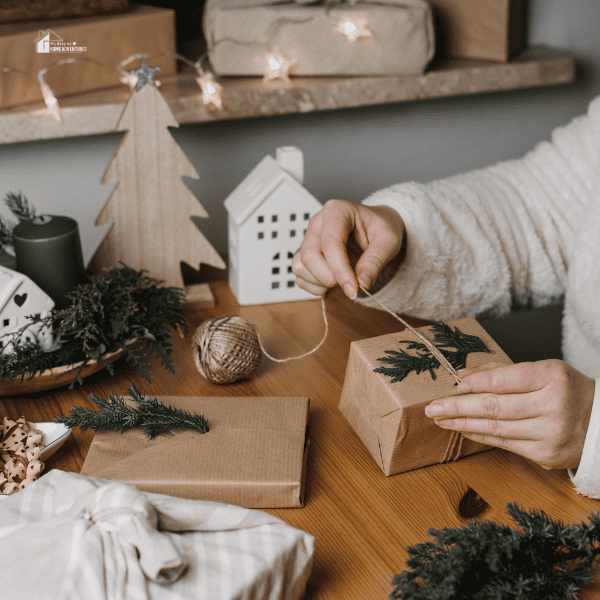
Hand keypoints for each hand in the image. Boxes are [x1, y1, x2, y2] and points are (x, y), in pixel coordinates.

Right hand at [292, 199, 404, 298]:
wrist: (375, 228)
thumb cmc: (380, 228)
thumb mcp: (388, 240)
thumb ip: (376, 261)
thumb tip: (362, 283)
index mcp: (337, 211)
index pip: (331, 243)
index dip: (340, 270)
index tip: (353, 289)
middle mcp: (317, 223)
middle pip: (309, 255)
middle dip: (328, 277)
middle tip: (350, 284)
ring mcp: (308, 239)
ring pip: (300, 266)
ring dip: (320, 282)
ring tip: (341, 281)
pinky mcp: (305, 253)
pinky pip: (300, 275)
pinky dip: (314, 286)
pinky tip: (331, 283)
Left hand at [424, 360, 595, 469]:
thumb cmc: (566, 391)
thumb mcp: (542, 371)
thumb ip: (502, 371)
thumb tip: (463, 375)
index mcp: (552, 377)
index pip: (503, 379)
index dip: (474, 383)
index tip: (452, 385)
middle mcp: (553, 405)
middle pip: (494, 406)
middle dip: (457, 407)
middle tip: (432, 407)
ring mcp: (550, 433)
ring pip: (495, 427)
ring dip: (462, 423)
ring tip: (440, 419)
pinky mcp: (545, 455)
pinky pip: (503, 443)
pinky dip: (479, 435)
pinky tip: (462, 429)